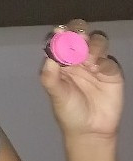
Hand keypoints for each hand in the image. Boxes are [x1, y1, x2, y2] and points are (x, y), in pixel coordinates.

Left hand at [40, 19, 122, 139]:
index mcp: (61, 60)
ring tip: (87, 60)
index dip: (60, 33)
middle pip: (80, 34)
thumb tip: (49, 54)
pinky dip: (103, 61)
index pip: (60, 39)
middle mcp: (78, 57)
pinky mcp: (111, 72)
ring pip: (97, 41)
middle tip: (77, 37)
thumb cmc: (68, 110)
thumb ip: (50, 75)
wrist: (90, 130)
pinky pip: (109, 60)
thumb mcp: (55, 93)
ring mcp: (95, 63)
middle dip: (78, 30)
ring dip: (92, 45)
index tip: (59, 32)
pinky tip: (96, 69)